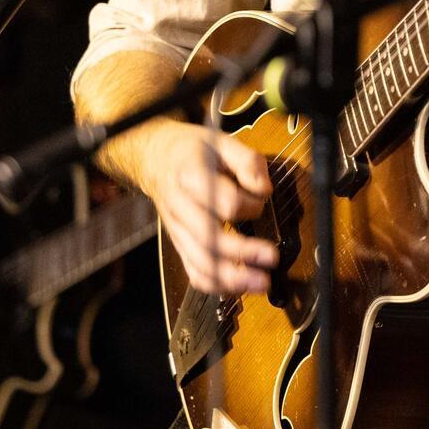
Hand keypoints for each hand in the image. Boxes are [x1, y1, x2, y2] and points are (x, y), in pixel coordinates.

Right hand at [147, 121, 279, 296]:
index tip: (262, 198)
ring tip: (261, 283)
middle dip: (243, 252)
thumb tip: (264, 189)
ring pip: (200, 262)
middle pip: (208, 237)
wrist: (156, 160)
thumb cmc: (194, 151)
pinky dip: (217, 285)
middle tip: (271, 258)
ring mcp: (177, 230)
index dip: (249, 204)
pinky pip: (194, 273)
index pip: (222, 199)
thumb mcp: (222, 141)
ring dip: (232, 278)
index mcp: (190, 176)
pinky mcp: (179, 246)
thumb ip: (247, 162)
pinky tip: (240, 287)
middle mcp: (179, 207)